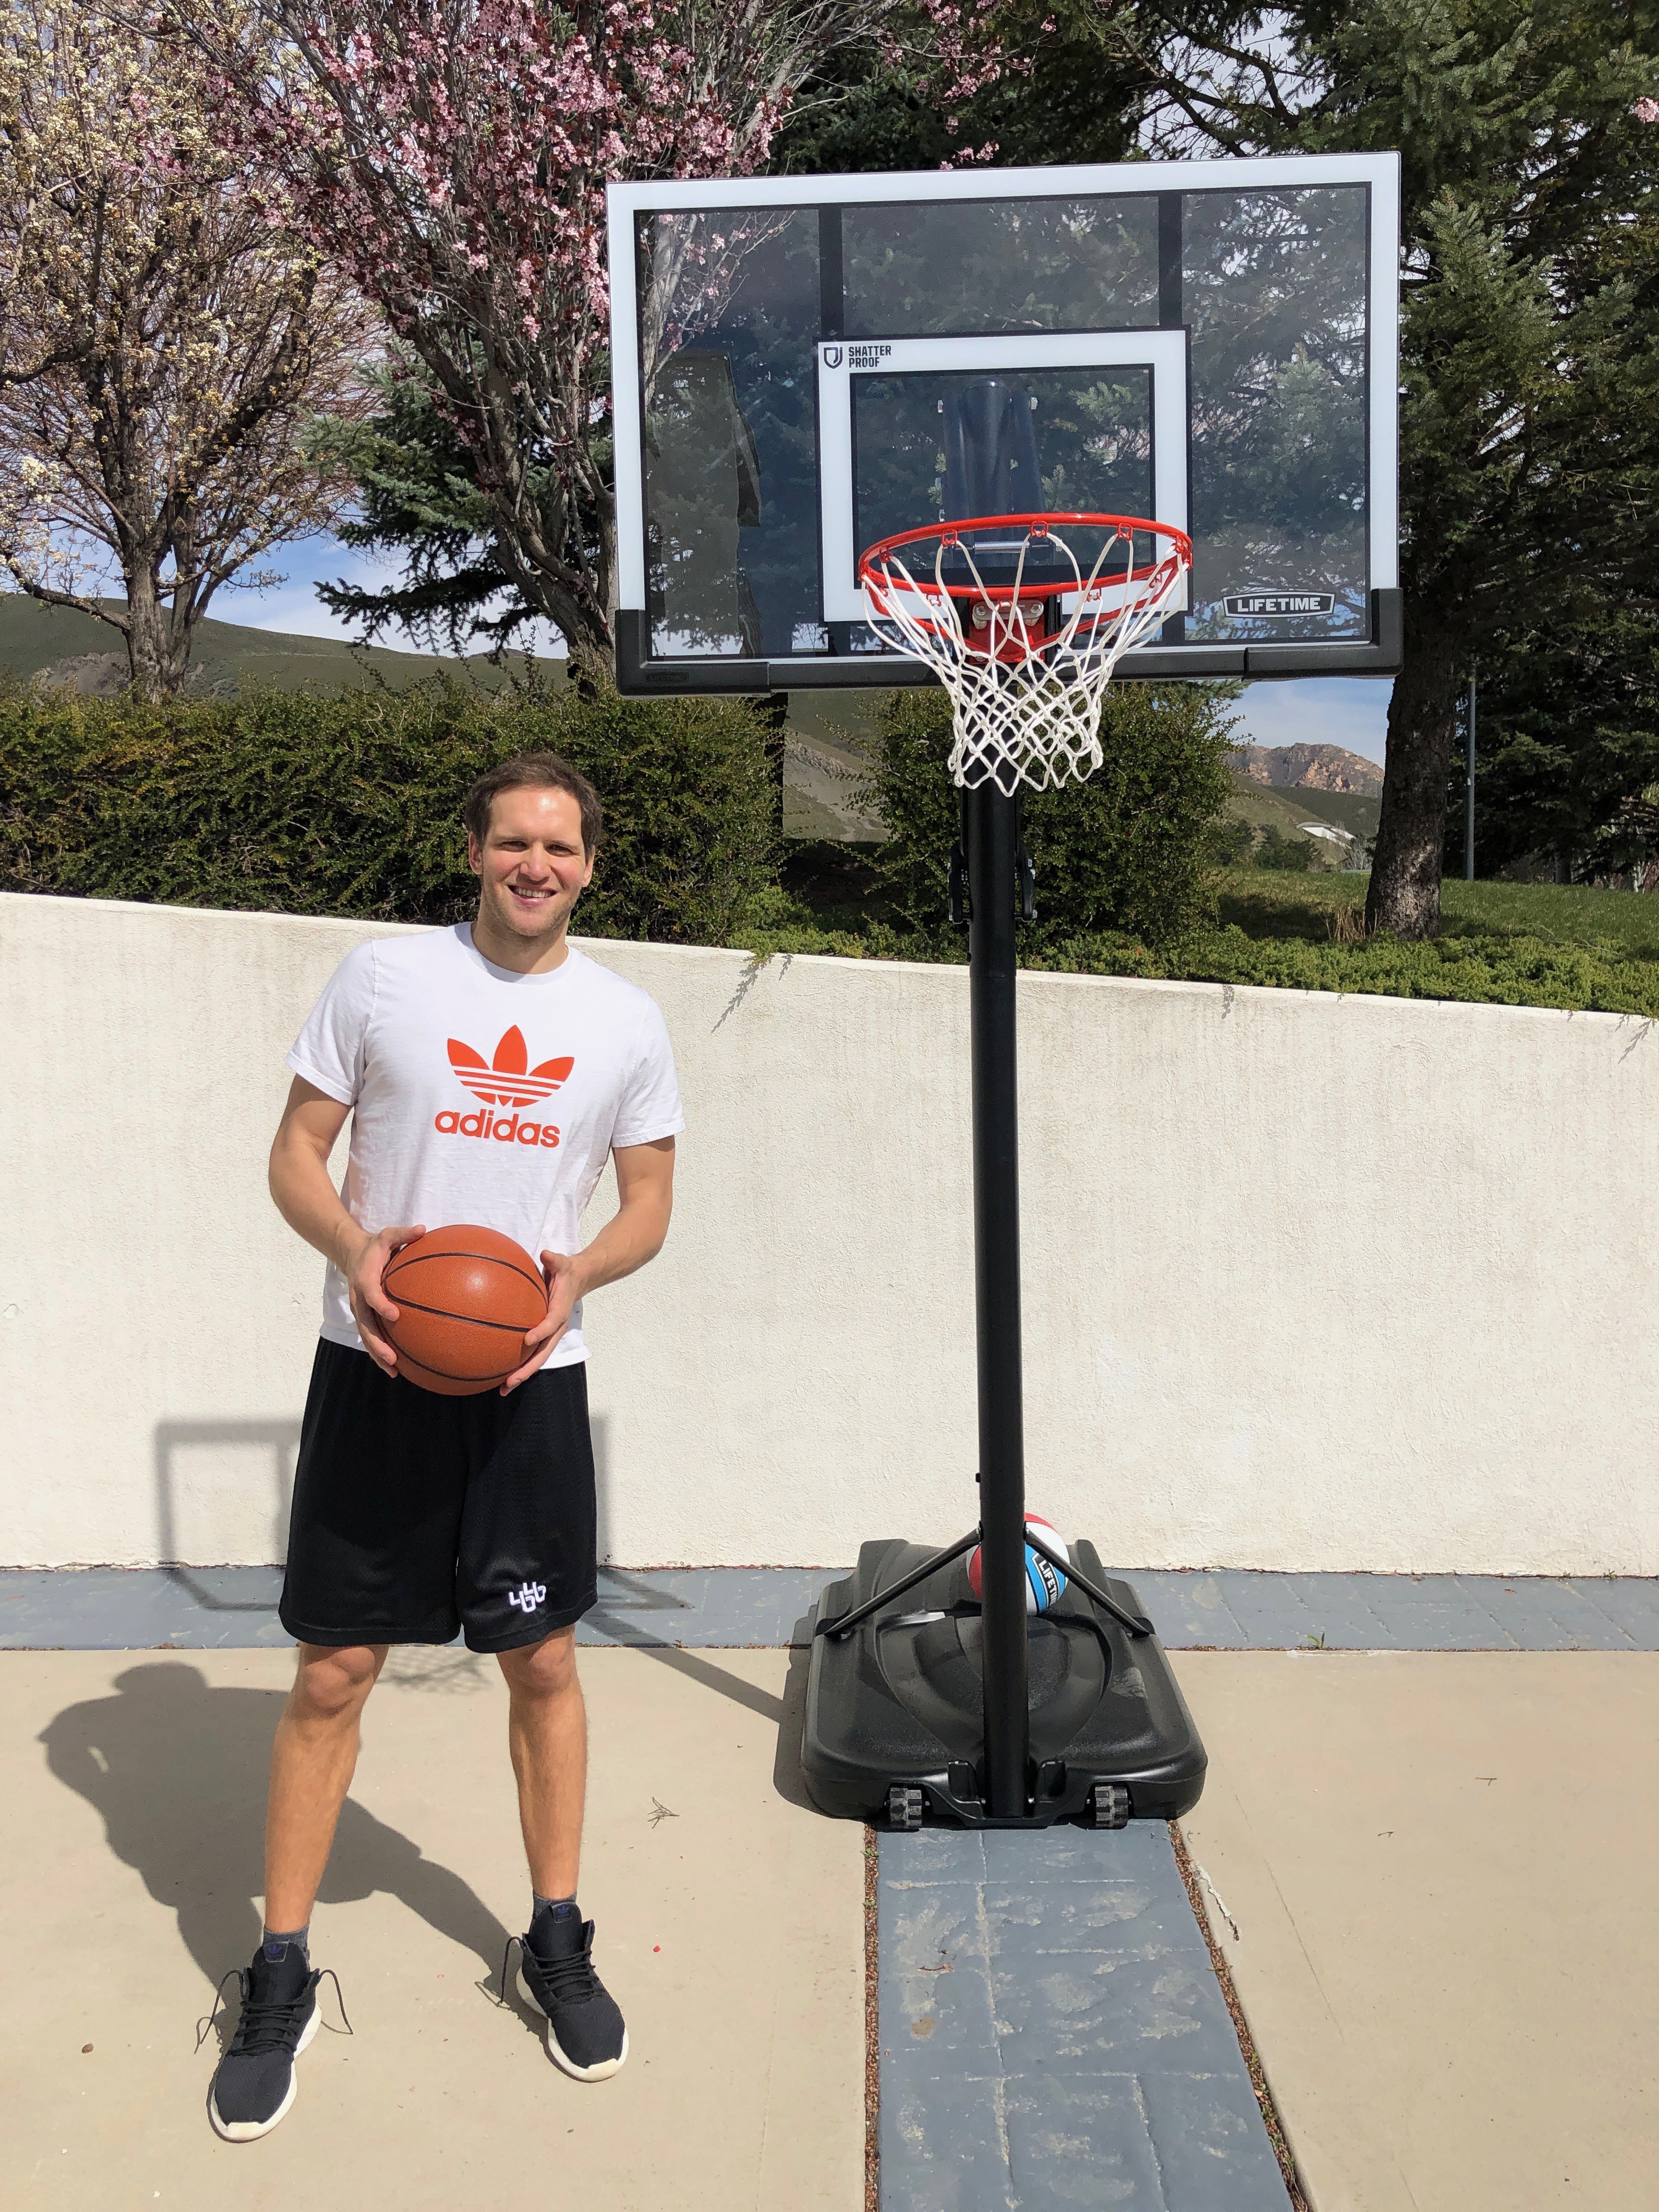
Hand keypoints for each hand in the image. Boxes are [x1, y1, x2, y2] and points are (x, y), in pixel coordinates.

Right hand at [341, 1222, 425, 1375]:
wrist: (351, 1253)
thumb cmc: (375, 1246)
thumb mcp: (388, 1235)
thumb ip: (404, 1233)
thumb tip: (423, 1229)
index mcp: (365, 1280)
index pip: (371, 1295)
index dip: (380, 1305)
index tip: (394, 1316)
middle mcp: (359, 1299)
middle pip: (365, 1326)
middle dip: (377, 1344)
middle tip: (392, 1358)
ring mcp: (360, 1310)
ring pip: (366, 1337)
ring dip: (378, 1355)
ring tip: (394, 1372)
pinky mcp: (364, 1316)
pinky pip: (371, 1336)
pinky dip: (380, 1352)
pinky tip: (397, 1367)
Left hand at [500, 1248, 582, 1394]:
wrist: (578, 1281)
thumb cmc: (566, 1272)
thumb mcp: (563, 1263)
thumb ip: (555, 1260)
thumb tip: (546, 1254)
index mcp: (560, 1312)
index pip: (551, 1324)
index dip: (541, 1332)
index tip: (527, 1340)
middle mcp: (555, 1329)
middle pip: (542, 1354)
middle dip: (526, 1369)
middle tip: (509, 1381)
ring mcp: (549, 1336)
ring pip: (535, 1359)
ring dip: (520, 1374)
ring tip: (502, 1388)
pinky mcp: (542, 1337)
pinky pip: (530, 1353)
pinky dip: (517, 1364)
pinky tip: (498, 1372)